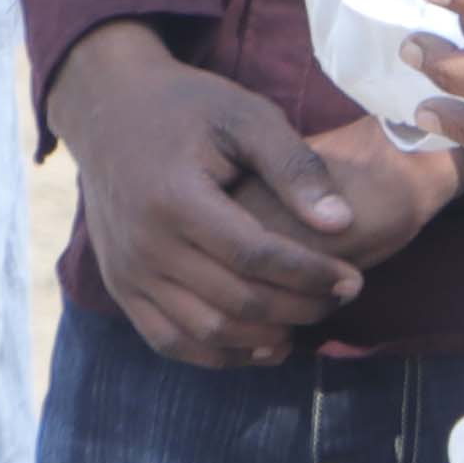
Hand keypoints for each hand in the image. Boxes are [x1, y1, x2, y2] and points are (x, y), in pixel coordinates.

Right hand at [49, 20, 367, 365]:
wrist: (109, 112)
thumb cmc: (191, 108)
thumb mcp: (248, 119)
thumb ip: (296, 169)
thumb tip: (342, 224)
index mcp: (175, 199)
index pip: (256, 257)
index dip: (311, 275)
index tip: (354, 280)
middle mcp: (144, 245)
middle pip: (234, 301)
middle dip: (299, 308)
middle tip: (343, 298)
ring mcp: (127, 271)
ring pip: (203, 331)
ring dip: (264, 339)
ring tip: (311, 323)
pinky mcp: (120, 286)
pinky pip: (168, 340)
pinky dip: (218, 354)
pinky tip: (264, 346)